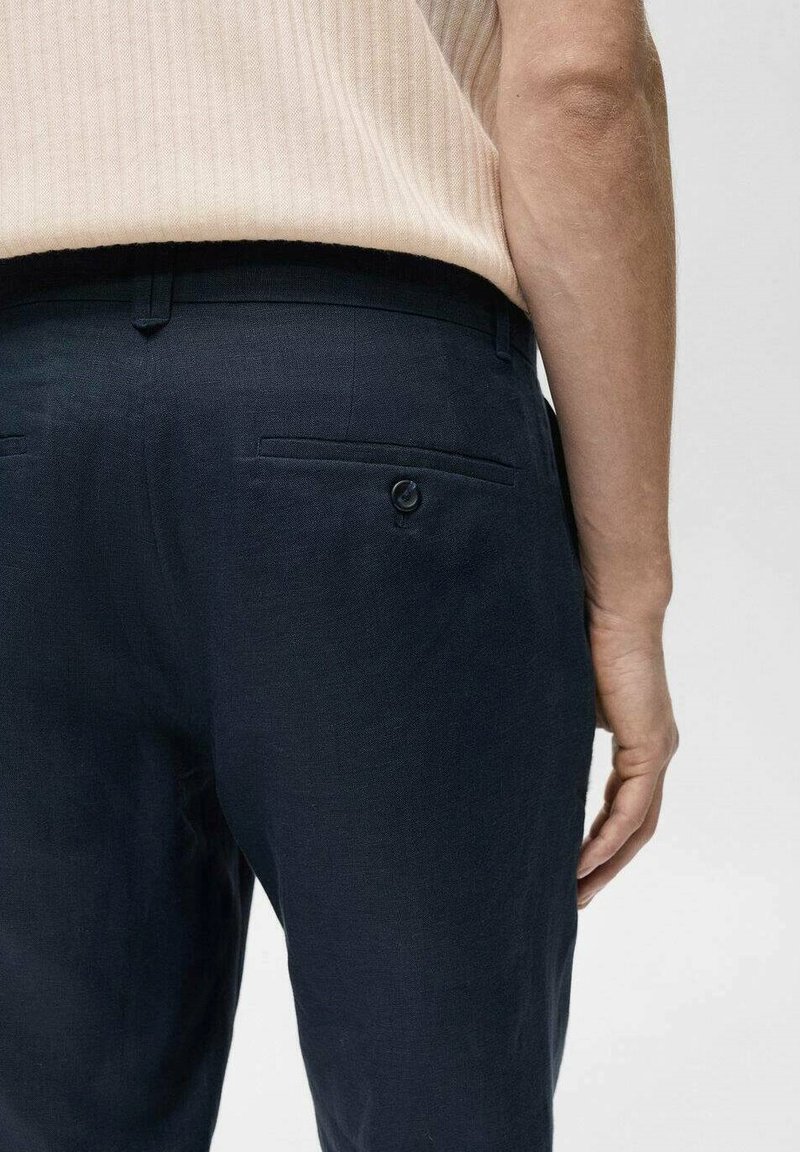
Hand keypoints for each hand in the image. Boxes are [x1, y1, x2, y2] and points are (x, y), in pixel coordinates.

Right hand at [577, 604, 677, 907]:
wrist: (610, 607)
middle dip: (604, 866)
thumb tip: (513, 748)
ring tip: (576, 893)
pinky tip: (584, 862)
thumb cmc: (583, 639)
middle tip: (574, 898)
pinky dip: (608, 839)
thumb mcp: (564, 699)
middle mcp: (653, 751)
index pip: (621, 806)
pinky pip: (631, 810)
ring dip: (606, 863)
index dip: (598, 841)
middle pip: (634, 827)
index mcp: (636, 742)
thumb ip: (554, 730)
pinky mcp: (651, 747)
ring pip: (636, 826)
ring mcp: (656, 750)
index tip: (569, 868)